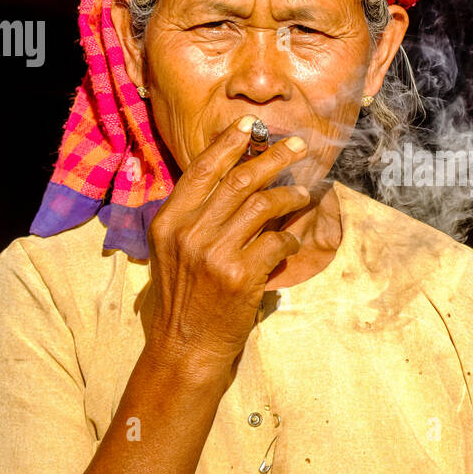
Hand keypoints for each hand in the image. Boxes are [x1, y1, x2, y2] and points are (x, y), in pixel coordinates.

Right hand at [142, 114, 310, 385]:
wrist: (184, 348)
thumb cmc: (184, 299)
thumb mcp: (173, 252)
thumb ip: (195, 218)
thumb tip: (236, 182)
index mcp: (168, 221)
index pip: (202, 170)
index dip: (229, 144)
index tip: (251, 126)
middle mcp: (188, 232)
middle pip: (239, 180)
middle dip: (272, 158)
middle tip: (297, 147)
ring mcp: (213, 253)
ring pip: (262, 206)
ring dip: (289, 196)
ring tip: (304, 193)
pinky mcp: (239, 276)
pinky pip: (276, 243)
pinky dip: (290, 240)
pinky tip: (292, 243)